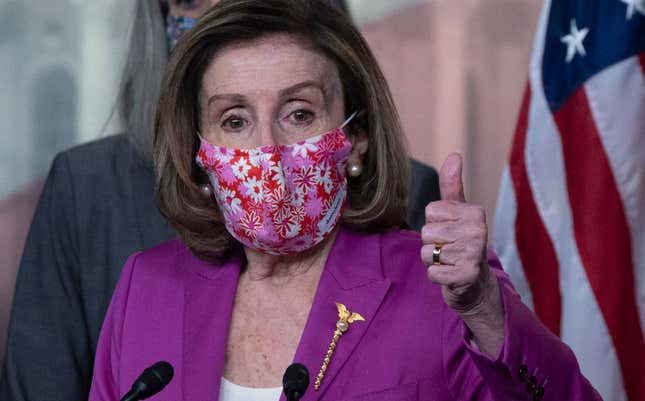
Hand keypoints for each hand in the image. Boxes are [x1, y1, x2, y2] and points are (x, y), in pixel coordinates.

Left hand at [420, 153, 498, 317]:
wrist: (476, 284)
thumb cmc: (462, 242)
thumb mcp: (458, 212)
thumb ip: (452, 185)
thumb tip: (454, 155)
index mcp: (475, 212)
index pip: (431, 211)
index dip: (435, 223)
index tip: (451, 231)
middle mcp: (478, 231)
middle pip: (426, 232)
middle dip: (431, 243)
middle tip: (450, 249)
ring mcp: (473, 254)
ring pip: (426, 252)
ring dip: (433, 260)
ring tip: (450, 261)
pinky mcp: (465, 276)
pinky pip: (431, 272)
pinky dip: (437, 277)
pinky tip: (451, 275)